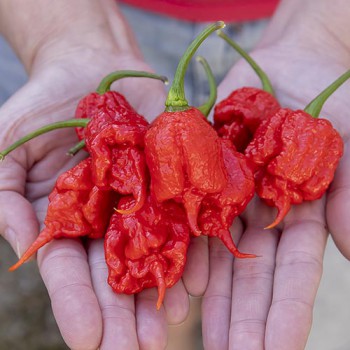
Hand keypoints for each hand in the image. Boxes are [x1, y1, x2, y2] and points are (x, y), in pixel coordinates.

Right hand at [0, 40, 210, 348]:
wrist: (89, 65)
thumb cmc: (44, 104)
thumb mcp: (9, 149)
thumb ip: (8, 202)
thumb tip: (27, 251)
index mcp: (69, 220)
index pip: (71, 272)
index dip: (78, 305)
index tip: (89, 341)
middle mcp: (108, 218)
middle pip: (115, 274)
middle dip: (124, 315)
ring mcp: (143, 200)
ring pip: (152, 254)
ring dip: (161, 290)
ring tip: (171, 326)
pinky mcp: (172, 178)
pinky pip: (183, 217)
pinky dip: (190, 248)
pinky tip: (197, 279)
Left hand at [201, 17, 349, 349]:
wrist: (293, 63)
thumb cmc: (333, 101)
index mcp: (300, 214)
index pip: (293, 273)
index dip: (286, 311)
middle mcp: (262, 214)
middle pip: (252, 275)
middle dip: (243, 317)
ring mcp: (232, 196)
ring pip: (219, 255)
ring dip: (213, 297)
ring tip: (201, 337)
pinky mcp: (206, 174)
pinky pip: (193, 217)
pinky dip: (189, 249)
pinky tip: (183, 283)